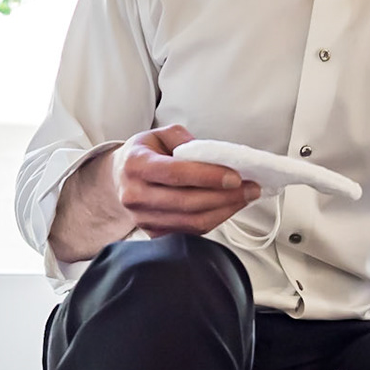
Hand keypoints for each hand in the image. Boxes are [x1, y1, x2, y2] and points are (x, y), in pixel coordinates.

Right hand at [112, 124, 261, 236]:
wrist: (119, 179)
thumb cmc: (143, 154)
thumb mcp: (158, 135)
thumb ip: (184, 140)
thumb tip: (214, 156)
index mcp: (136, 165)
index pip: (176, 173)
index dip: (209, 177)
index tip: (236, 177)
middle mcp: (135, 195)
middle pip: (187, 202)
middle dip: (225, 196)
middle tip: (250, 188)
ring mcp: (143, 219)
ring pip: (192, 221)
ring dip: (225, 210)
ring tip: (245, 197)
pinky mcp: (154, 233)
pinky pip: (190, 231)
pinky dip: (214, 219)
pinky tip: (228, 207)